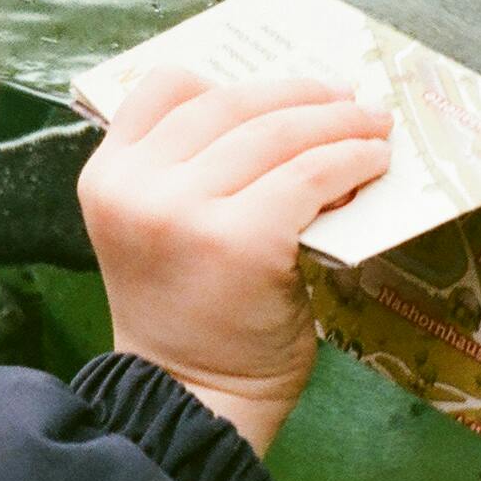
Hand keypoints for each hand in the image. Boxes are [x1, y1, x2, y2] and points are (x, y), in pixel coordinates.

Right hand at [78, 66, 391, 453]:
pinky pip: (310, 176)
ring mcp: (184, 212)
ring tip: (373, 129)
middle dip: (303, 96)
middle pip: (232, 103)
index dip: (233, 81)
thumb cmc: (188, 318)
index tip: (283, 95)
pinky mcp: (241, 241)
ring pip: (277, 134)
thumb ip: (191, 173)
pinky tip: (371, 167)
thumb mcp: (160, 229)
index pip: (167, 88)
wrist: (192, 400)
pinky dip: (350, 162)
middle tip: (350, 102)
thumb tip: (291, 116)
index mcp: (108, 176)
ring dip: (338, 124)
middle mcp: (137, 187)